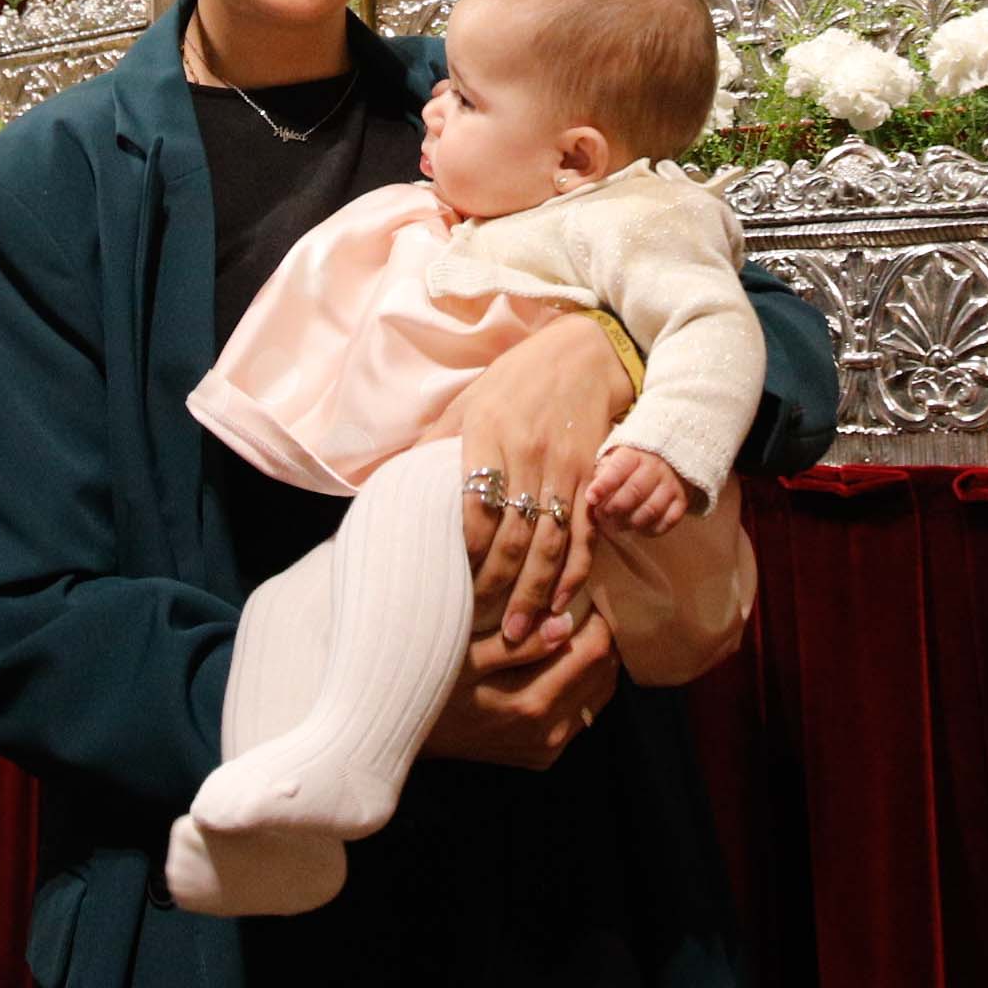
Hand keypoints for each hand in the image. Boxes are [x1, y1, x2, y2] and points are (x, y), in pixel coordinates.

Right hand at [419, 605, 617, 771]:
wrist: (405, 734)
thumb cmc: (431, 683)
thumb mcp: (466, 657)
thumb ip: (519, 644)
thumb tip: (567, 625)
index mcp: (531, 703)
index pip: (595, 650)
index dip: (597, 615)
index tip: (582, 593)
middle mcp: (547, 732)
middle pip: (604, 670)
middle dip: (600, 634)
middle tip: (581, 606)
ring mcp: (548, 747)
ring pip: (600, 691)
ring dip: (594, 659)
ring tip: (574, 630)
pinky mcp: (545, 755)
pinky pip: (584, 711)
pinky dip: (583, 683)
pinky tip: (562, 661)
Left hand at [457, 308, 633, 651]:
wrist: (585, 351)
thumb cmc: (515, 380)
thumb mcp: (465, 403)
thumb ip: (433, 447)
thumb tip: (392, 488)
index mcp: (488, 434)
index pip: (474, 508)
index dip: (465, 556)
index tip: (450, 592)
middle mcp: (529, 453)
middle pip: (514, 535)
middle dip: (499, 590)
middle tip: (482, 634)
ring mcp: (566, 466)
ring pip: (552, 541)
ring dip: (537, 593)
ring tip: (520, 635)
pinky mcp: (594, 474)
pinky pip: (587, 531)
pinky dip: (576, 570)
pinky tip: (563, 602)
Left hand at [589, 444, 689, 533]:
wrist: (670, 455)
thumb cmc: (634, 461)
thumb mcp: (616, 456)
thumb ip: (603, 473)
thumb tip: (592, 496)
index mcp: (635, 454)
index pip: (619, 469)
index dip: (604, 485)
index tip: (592, 498)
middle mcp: (656, 467)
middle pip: (634, 492)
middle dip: (614, 508)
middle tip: (603, 515)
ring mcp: (671, 485)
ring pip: (651, 510)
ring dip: (630, 523)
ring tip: (618, 524)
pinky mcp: (682, 501)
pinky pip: (667, 522)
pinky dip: (650, 530)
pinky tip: (639, 527)